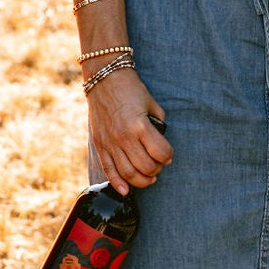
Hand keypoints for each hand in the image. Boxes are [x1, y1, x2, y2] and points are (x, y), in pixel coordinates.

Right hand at [86, 69, 171, 194]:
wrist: (103, 78)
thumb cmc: (130, 88)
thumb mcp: (150, 102)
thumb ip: (158, 122)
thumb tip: (161, 142)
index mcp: (140, 125)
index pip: (161, 152)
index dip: (168, 156)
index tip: (168, 154)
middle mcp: (124, 137)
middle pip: (146, 166)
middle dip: (157, 169)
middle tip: (159, 165)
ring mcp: (110, 143)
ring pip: (128, 174)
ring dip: (142, 180)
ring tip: (148, 177)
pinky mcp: (100, 145)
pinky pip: (108, 170)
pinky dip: (117, 183)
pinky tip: (126, 190)